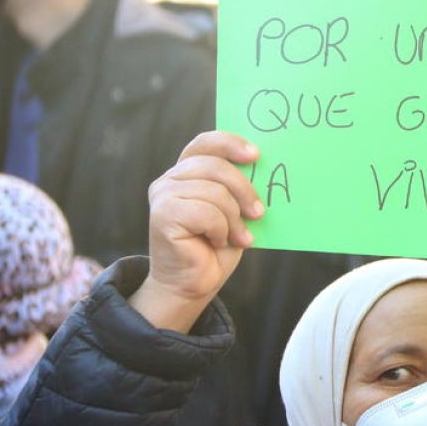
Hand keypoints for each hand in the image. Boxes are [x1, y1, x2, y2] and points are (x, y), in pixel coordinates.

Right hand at [129, 131, 263, 331]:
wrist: (194, 282)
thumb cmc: (217, 244)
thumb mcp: (234, 209)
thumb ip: (238, 186)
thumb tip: (264, 167)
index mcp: (188, 171)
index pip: (206, 143)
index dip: (230, 143)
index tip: (256, 155)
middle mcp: (170, 179)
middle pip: (215, 166)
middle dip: (243, 189)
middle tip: (259, 212)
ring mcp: (163, 195)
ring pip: (214, 192)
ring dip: (233, 219)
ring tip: (237, 237)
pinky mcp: (162, 215)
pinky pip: (206, 213)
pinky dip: (220, 230)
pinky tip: (218, 242)